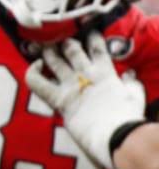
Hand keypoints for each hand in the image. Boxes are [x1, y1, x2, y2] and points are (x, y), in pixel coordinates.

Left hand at [25, 31, 145, 168]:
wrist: (114, 136)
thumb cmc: (127, 119)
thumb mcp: (136, 98)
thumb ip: (132, 84)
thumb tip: (130, 74)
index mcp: (105, 73)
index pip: (97, 49)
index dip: (92, 38)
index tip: (90, 33)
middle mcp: (85, 75)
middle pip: (71, 49)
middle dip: (66, 42)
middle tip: (61, 38)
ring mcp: (69, 85)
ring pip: (53, 60)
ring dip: (48, 51)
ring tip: (44, 46)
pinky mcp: (57, 98)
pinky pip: (37, 81)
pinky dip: (32, 71)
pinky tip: (35, 67)